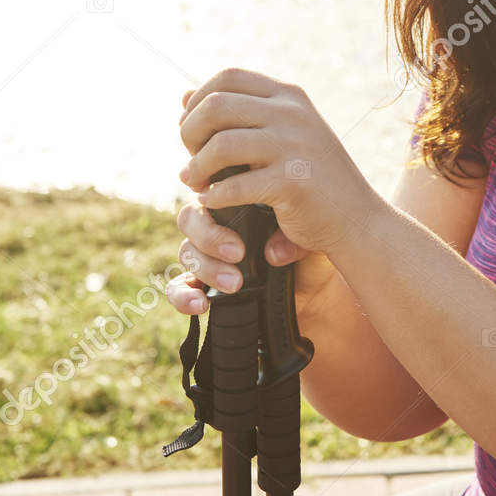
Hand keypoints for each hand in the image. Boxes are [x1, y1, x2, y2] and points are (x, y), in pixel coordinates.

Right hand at [166, 171, 333, 314]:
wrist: (317, 286)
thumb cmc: (309, 248)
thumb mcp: (308, 235)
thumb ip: (291, 237)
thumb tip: (273, 252)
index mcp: (236, 201)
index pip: (210, 190)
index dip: (209, 195)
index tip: (226, 206)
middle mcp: (216, 225)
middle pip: (191, 219)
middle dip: (210, 237)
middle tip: (238, 252)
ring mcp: (207, 255)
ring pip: (186, 252)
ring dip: (207, 267)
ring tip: (235, 283)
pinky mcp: (203, 285)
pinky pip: (178, 288)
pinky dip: (183, 296)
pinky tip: (200, 304)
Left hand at [176, 68, 379, 263]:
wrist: (358, 219)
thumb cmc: (313, 177)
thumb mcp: (280, 134)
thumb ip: (238, 114)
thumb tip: (184, 95)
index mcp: (289, 96)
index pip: (227, 77)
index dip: (198, 101)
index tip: (191, 130)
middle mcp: (292, 113)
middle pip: (216, 105)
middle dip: (190, 134)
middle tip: (190, 160)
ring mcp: (295, 146)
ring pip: (221, 144)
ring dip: (197, 167)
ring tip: (195, 183)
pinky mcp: (293, 183)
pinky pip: (235, 185)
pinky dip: (215, 196)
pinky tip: (212, 202)